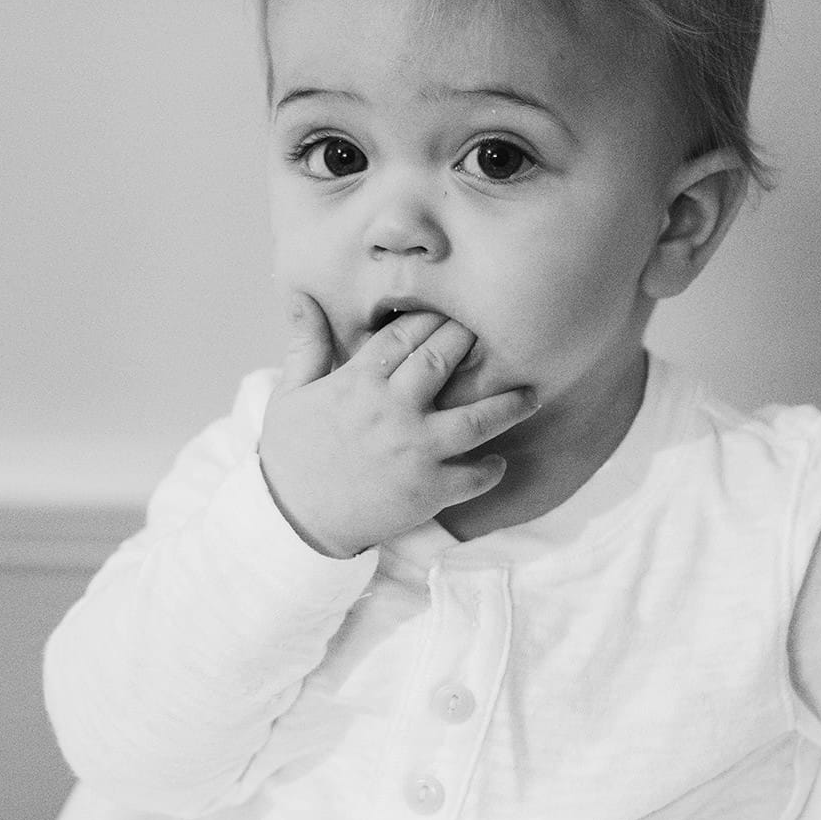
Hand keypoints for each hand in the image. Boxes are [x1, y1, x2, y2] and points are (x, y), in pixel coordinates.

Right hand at [258, 292, 538, 556]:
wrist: (292, 521)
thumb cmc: (290, 455)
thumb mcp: (290, 393)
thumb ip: (306, 343)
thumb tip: (302, 297)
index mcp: (359, 381)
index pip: (406, 332)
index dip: (433, 317)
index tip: (453, 311)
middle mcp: (392, 410)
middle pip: (444, 359)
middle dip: (472, 341)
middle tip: (498, 333)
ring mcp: (414, 451)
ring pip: (475, 419)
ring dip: (507, 405)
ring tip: (530, 395)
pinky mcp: (427, 491)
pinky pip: (473, 477)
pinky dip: (491, 470)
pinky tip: (498, 462)